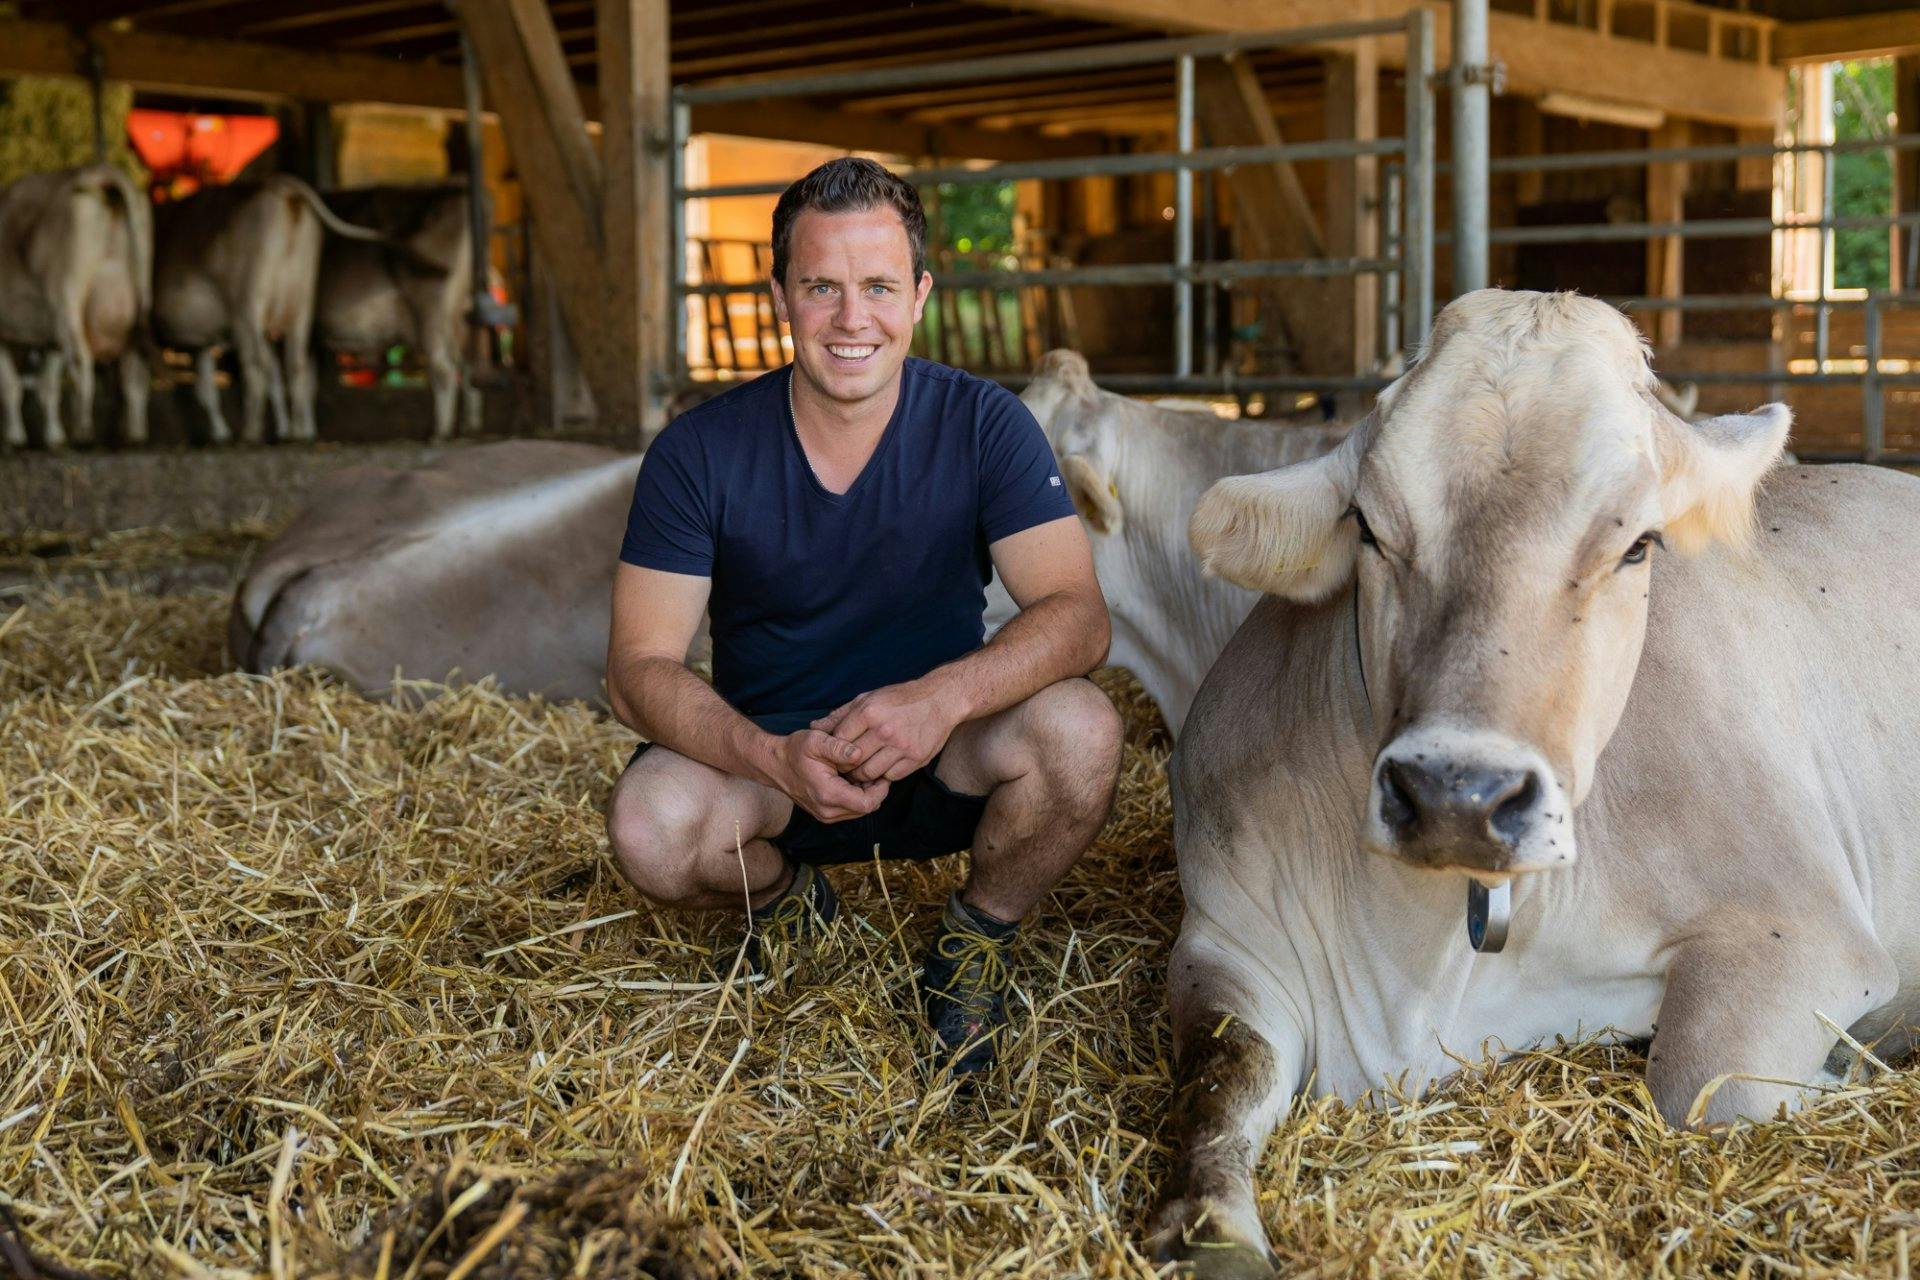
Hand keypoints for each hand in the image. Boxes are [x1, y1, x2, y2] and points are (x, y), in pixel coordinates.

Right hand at [773, 729, 888, 822]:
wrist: (775, 764)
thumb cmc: (795, 751)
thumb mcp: (816, 741)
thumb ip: (839, 748)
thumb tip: (859, 754)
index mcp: (828, 794)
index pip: (868, 804)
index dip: (881, 789)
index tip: (882, 772)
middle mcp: (828, 811)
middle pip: (867, 809)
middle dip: (876, 790)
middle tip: (874, 769)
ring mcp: (826, 815)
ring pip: (860, 811)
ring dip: (867, 794)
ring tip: (863, 772)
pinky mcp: (825, 814)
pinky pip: (850, 810)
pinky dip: (857, 796)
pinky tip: (853, 778)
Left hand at [812, 679, 961, 783]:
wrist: (941, 700)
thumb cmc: (900, 698)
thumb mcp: (868, 698)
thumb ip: (841, 714)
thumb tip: (814, 727)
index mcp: (869, 712)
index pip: (839, 740)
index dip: (833, 750)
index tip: (834, 754)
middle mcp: (884, 730)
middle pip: (852, 761)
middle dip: (845, 767)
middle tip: (844, 767)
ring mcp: (901, 746)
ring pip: (869, 773)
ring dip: (862, 775)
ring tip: (862, 769)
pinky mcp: (915, 759)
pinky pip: (890, 777)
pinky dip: (883, 775)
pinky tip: (882, 767)